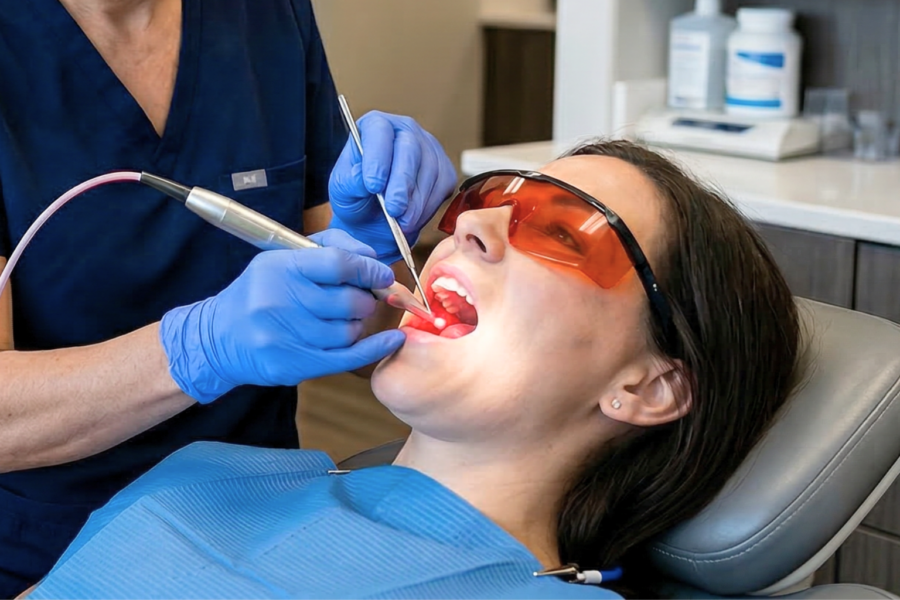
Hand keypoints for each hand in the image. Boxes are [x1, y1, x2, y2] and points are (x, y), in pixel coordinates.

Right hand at [159, 230, 404, 402]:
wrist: (218, 337)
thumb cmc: (260, 293)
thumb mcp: (283, 259)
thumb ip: (329, 248)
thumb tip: (372, 258)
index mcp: (279, 267)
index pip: (338, 264)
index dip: (369, 269)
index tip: (382, 274)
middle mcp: (279, 300)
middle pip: (349, 301)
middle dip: (365, 300)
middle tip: (361, 299)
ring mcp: (285, 335)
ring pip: (349, 330)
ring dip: (357, 324)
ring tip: (344, 319)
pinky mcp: (292, 364)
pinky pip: (348, 357)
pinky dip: (376, 349)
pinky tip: (392, 341)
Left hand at [328, 111, 457, 263]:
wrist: (373, 219)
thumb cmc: (356, 198)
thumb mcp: (343, 191)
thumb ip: (350, 181)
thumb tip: (362, 177)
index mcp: (374, 126)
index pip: (379, 130)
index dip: (378, 158)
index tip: (373, 186)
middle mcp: (404, 130)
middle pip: (410, 147)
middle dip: (401, 183)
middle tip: (393, 210)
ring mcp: (428, 148)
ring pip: (430, 169)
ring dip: (416, 201)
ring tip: (402, 222)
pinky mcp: (444, 169)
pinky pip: (442, 185)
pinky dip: (429, 206)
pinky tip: (413, 219)